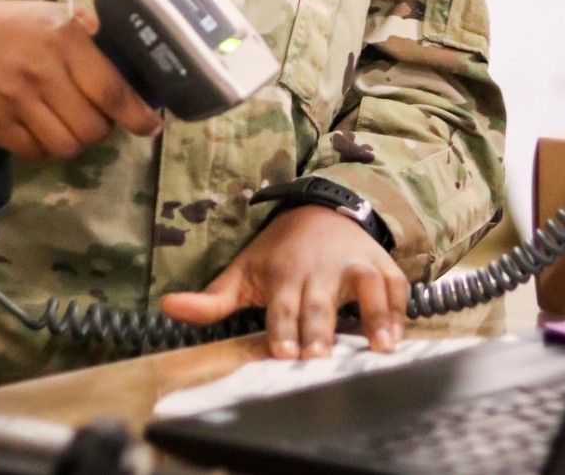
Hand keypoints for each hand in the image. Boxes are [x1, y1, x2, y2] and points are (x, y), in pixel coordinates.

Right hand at [0, 0, 162, 159]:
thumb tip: (128, 48)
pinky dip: (47, 148)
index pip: (110, 90)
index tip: (151, 126)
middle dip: (103, 129)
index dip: (136, 115)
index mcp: (63, 40)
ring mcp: (15, 102)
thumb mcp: (55, 14)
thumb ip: (91, 30)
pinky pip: (35, 153)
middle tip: (99, 117)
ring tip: (73, 125)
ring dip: (77, 141)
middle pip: (91, 127)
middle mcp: (41, 72)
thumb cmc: (15, 27)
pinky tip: (45, 130)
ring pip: (66, 146)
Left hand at [161, 204, 408, 358]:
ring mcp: (353, 263)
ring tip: (378, 345)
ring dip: (372, 314)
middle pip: (319, 302)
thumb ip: (210, 299)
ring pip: (364, 288)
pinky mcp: (380, 264)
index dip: (282, 328)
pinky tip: (398, 332)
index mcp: (283, 273)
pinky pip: (394, 284)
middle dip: (319, 327)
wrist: (321, 210)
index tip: (284, 351)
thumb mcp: (243, 272)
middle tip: (319, 355)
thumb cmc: (278, 252)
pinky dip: (398, 306)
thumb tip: (166, 307)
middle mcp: (319, 268)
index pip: (281, 306)